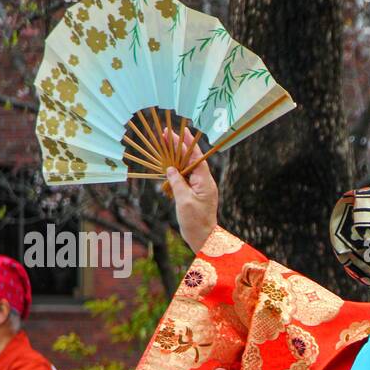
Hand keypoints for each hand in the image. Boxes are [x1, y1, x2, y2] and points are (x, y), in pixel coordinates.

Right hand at [163, 129, 218, 253]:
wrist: (203, 239)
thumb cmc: (195, 222)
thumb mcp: (184, 201)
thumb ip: (177, 182)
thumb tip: (170, 169)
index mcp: (205, 181)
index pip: (196, 157)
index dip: (187, 143)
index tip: (179, 130)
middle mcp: (204, 182)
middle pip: (191, 160)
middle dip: (179, 146)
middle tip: (165, 134)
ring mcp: (200, 188)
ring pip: (187, 168)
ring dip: (176, 158)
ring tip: (164, 147)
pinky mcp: (195, 194)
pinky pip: (185, 178)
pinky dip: (176, 172)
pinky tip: (167, 167)